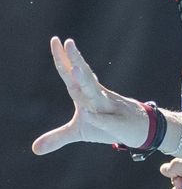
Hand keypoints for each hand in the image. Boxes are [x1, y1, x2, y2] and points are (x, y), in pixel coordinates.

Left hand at [32, 37, 149, 154]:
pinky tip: (91, 116)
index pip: (70, 74)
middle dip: (75, 60)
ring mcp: (108, 108)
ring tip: (77, 68)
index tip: (55, 40)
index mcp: (85, 95)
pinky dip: (100, 119)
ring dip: (86, 81)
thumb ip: (57, 137)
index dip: (62, 58)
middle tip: (67, 42)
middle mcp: (96, 96)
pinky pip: (107, 121)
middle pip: (83, 76)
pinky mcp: (117, 124)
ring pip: (95, 93)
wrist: (139, 130)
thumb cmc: (108, 127)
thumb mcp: (78, 132)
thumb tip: (34, 149)